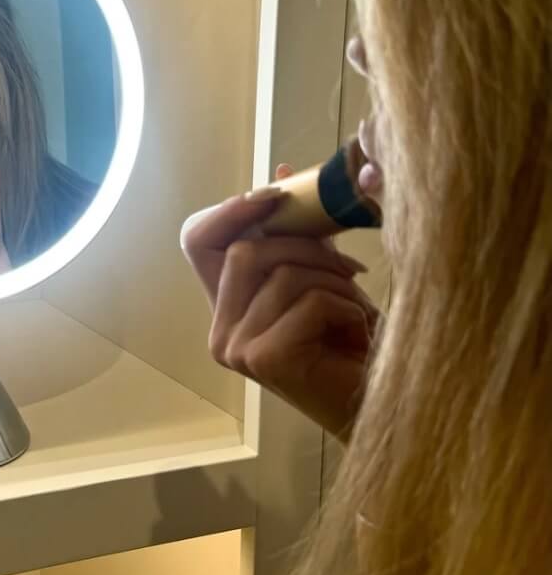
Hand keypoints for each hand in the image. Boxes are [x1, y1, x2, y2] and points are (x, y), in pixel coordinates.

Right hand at [180, 165, 379, 437]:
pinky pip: (306, 301)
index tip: (277, 196)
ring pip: (281, 273)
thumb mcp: (320, 275)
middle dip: (308, 247)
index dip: (231, 211)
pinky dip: (345, 306)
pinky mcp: (262, 359)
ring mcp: (235, 349)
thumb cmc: (352, 343)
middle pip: (246, 250)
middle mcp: (219, 331)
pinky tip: (359, 330)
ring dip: (334, 281)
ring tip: (358, 306)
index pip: (197, 239)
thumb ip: (298, 232)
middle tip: (352, 269)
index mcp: (224, 308)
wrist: (376, 403)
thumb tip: (284, 172)